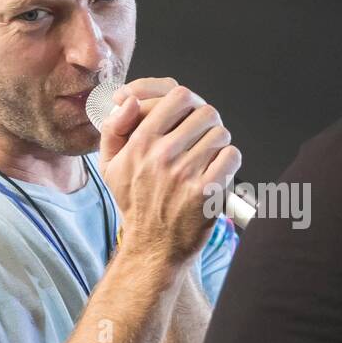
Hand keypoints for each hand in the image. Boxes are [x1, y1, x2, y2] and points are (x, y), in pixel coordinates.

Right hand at [98, 80, 241, 265]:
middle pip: (205, 112)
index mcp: (140, 143)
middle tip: (203, 136)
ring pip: (221, 134)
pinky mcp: (206, 191)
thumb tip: (129, 101)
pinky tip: (217, 170)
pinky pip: (231, 156)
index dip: (189, 102)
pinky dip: (229, 161)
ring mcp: (185, 173)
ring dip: (219, 142)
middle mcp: (162, 156)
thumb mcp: (110, 165)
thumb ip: (114, 128)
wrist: (153, 246)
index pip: (177, 96)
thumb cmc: (135, 203)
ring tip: (209, 156)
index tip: (189, 114)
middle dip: (208, 122)